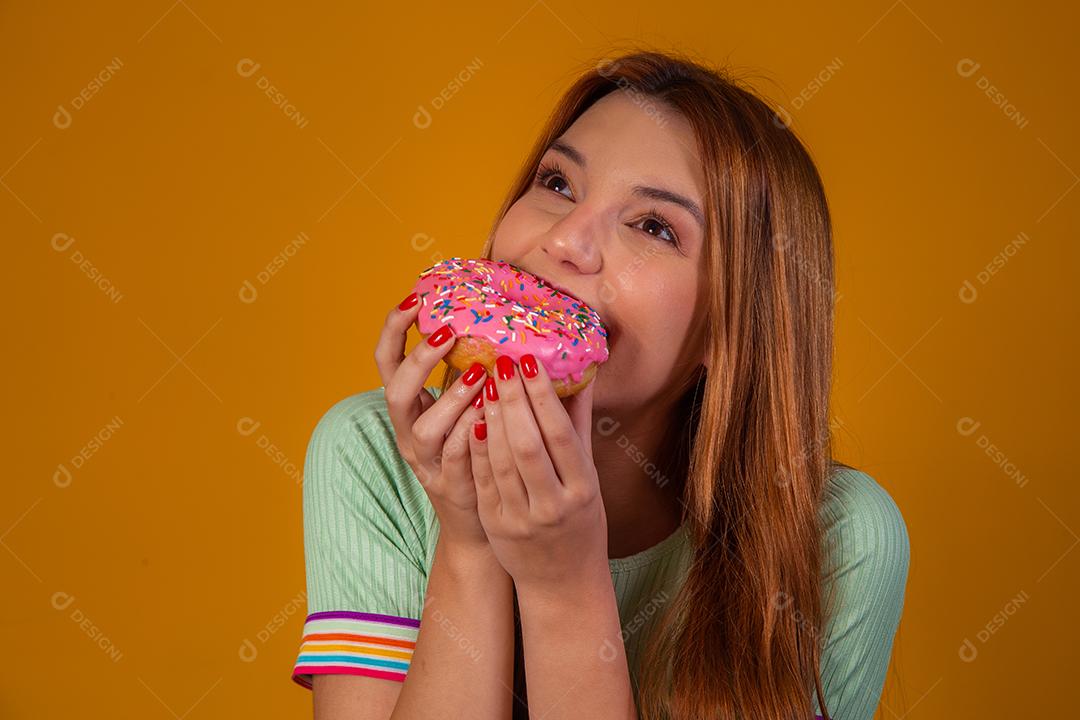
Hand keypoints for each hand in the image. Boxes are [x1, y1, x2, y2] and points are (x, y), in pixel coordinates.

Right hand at [374, 292, 490, 551]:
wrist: (478, 521)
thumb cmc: (475, 451)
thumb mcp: (462, 406)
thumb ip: (466, 370)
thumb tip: (492, 321)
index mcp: (408, 407)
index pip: (385, 362)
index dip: (394, 329)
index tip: (414, 298)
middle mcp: (408, 432)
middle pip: (395, 391)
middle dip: (420, 360)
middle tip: (448, 332)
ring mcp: (426, 462)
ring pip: (424, 427)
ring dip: (451, 396)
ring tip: (480, 372)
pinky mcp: (448, 485)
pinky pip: (455, 456)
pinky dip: (471, 433)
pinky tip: (492, 415)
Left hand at [467, 353, 608, 593]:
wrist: (562, 581)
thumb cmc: (580, 519)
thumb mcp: (589, 477)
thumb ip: (579, 427)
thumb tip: (580, 374)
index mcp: (583, 488)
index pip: (559, 434)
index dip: (543, 396)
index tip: (530, 361)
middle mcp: (553, 504)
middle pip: (528, 444)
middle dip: (513, 400)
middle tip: (501, 362)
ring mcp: (521, 517)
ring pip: (501, 461)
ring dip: (491, 418)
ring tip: (485, 384)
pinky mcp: (495, 524)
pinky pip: (482, 479)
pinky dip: (476, 447)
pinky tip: (472, 418)